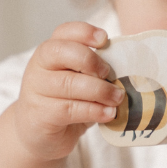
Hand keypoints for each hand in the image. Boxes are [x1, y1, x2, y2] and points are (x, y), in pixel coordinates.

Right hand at [0, 22, 124, 167]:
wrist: (39, 135)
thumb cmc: (66, 104)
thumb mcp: (80, 82)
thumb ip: (95, 72)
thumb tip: (130, 70)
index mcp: (51, 53)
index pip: (64, 32)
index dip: (85, 31)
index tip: (105, 39)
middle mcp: (40, 67)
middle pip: (63, 52)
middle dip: (92, 61)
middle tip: (110, 75)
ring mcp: (37, 90)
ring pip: (69, 83)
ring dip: (100, 90)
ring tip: (118, 98)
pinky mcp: (41, 114)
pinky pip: (70, 109)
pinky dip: (94, 111)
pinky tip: (109, 114)